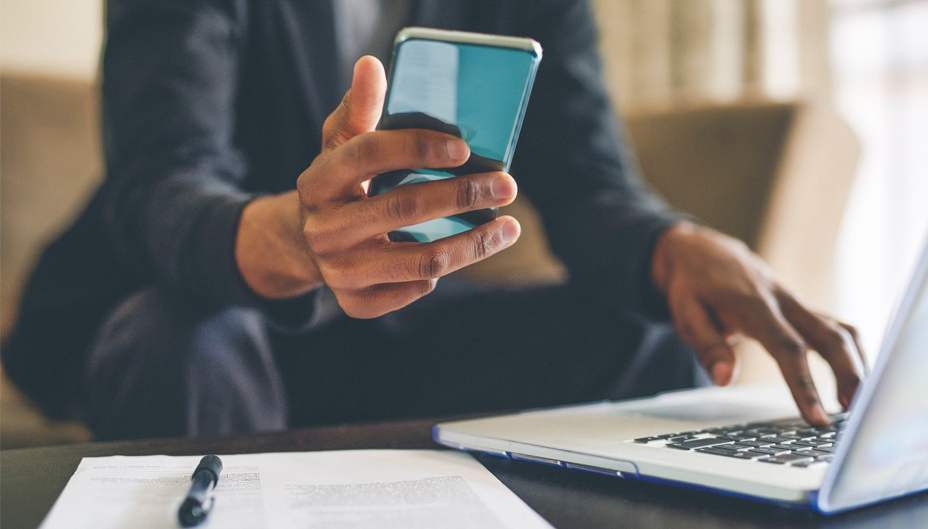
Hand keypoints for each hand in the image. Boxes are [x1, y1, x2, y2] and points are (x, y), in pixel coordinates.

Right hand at [236, 56, 519, 316]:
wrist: (306, 243)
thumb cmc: (341, 184)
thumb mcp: (341, 144)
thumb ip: (359, 108)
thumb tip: (371, 65)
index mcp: (317, 181)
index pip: (368, 155)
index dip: (417, 148)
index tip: (464, 147)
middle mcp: (323, 229)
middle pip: (403, 208)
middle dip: (463, 195)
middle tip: (507, 185)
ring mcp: (338, 271)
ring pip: (422, 261)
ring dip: (474, 243)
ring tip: (509, 227)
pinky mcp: (355, 303)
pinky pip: (413, 289)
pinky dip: (442, 273)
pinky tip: (462, 252)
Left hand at [651, 222, 866, 424]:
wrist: (702, 252)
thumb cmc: (693, 285)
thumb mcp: (685, 314)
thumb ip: (707, 346)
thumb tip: (725, 380)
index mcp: (753, 304)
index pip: (787, 348)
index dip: (804, 384)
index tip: (816, 417)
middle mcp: (783, 301)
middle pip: (830, 336)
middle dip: (848, 374)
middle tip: (854, 413)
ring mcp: (796, 303)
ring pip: (840, 330)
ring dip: (856, 365)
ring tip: (857, 404)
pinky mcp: (801, 308)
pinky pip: (836, 327)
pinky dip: (851, 353)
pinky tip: (855, 379)